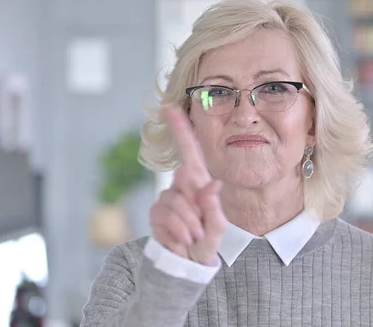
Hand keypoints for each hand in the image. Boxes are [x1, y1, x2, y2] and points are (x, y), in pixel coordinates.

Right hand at [149, 106, 226, 265]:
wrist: (186, 264)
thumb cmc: (204, 243)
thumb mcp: (216, 228)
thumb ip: (214, 207)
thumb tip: (213, 183)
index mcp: (198, 184)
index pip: (189, 152)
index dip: (180, 130)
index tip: (170, 107)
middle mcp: (181, 186)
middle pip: (186, 179)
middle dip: (197, 207)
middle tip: (202, 228)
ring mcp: (167, 198)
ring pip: (175, 201)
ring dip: (189, 223)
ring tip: (194, 236)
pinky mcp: (155, 212)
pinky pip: (165, 215)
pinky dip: (178, 231)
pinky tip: (183, 239)